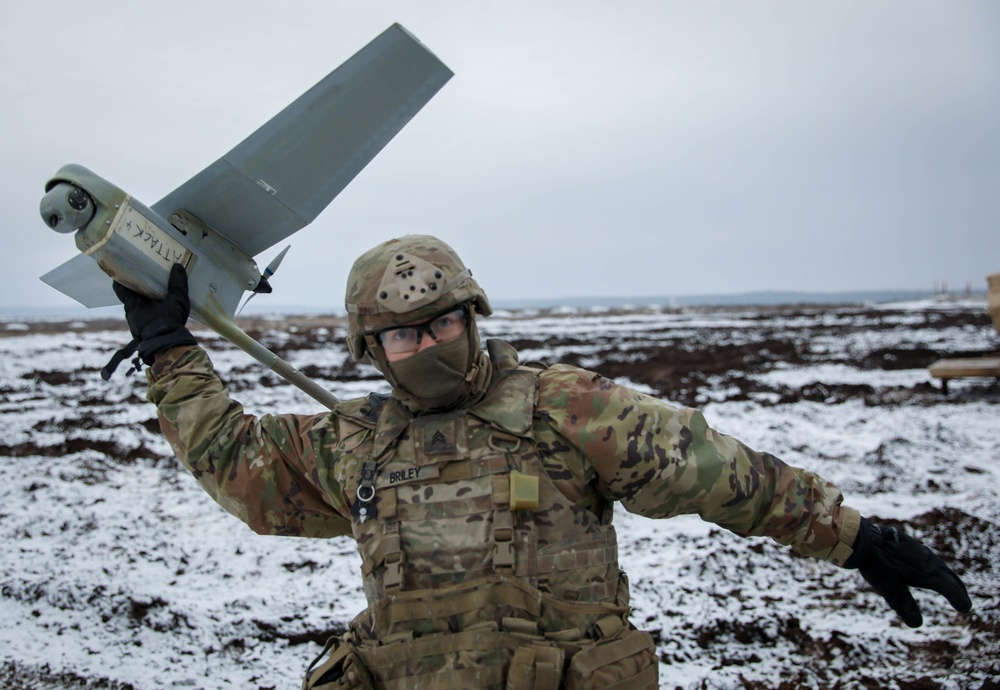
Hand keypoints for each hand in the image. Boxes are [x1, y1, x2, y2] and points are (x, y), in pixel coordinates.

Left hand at [113, 263, 196, 364]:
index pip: (120, 287)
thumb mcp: (177, 300)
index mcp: (134, 302)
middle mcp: (130, 312)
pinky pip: (141, 319)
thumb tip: (177, 266)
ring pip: (135, 309)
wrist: (167, 347)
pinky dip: (146, 314)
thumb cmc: (169, 322)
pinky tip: (156, 313)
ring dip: (141, 303)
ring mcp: (135, 324)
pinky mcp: (141, 333)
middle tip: (143, 280)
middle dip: (135, 289)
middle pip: (128, 297)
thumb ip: (177, 283)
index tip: (123, 270)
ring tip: (152, 296)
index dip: (120, 278)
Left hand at [845, 517, 971, 626]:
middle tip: (963, 599)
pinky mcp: (905, 544)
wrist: (862, 538)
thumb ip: (904, 604)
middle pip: (945, 573)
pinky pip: (924, 556)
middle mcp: (926, 559)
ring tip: (948, 582)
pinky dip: (929, 564)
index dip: (957, 597)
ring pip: (935, 563)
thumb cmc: (876, 564)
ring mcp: (916, 550)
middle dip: (956, 586)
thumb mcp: (890, 589)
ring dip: (944, 574)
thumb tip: (917, 624)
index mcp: (927, 571)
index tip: (965, 608)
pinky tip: (923, 566)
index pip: (948, 586)